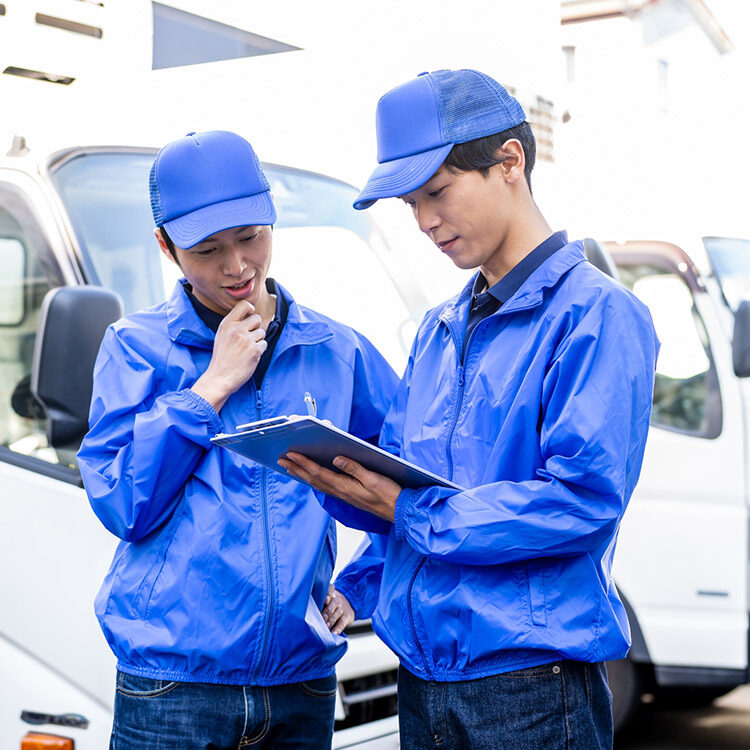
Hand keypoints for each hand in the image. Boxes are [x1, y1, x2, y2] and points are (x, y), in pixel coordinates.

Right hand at [192, 301, 266, 410]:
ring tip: (247, 350)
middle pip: (257, 318)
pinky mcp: (255, 350)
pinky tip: (250, 356)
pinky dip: (259, 350)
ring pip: (262, 332)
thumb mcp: (222, 336)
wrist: (219, 378)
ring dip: (258, 340)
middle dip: (256, 327)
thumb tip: (252, 316)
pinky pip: (264, 344)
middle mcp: (236, 329)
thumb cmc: (222, 358)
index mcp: (227, 324)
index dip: (251, 309)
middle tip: (249, 338)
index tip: (250, 316)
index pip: (244, 305)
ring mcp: (246, 340)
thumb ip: (234, 325)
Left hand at [278, 453, 399, 521]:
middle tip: (281, 460)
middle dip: (297, 469)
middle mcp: (341, 492)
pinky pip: (325, 488)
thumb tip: (336, 458)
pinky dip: (314, 481)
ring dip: (303, 475)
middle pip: (314, 479)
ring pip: (318, 484)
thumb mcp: (374, 479)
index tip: (291, 455)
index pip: (319, 473)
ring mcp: (344, 496)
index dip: (304, 463)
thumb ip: (355, 468)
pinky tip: (311, 478)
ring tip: (290, 468)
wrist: (399, 511)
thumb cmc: (389, 494)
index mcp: (346, 487)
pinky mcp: (349, 496)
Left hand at [323, 584, 354, 634]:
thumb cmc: (331, 603)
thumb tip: (306, 611)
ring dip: (331, 621)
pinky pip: (342, 622)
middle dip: (326, 612)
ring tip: (326, 627)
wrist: (349, 604)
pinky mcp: (347, 616)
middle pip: (332, 604)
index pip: (330, 590)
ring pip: (337, 613)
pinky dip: (338, 628)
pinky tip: (334, 633)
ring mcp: (342, 608)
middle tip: (322, 618)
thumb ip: (319, 602)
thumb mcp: (327, 598)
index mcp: (331, 593)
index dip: (328, 595)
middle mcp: (337, 599)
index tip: (325, 601)